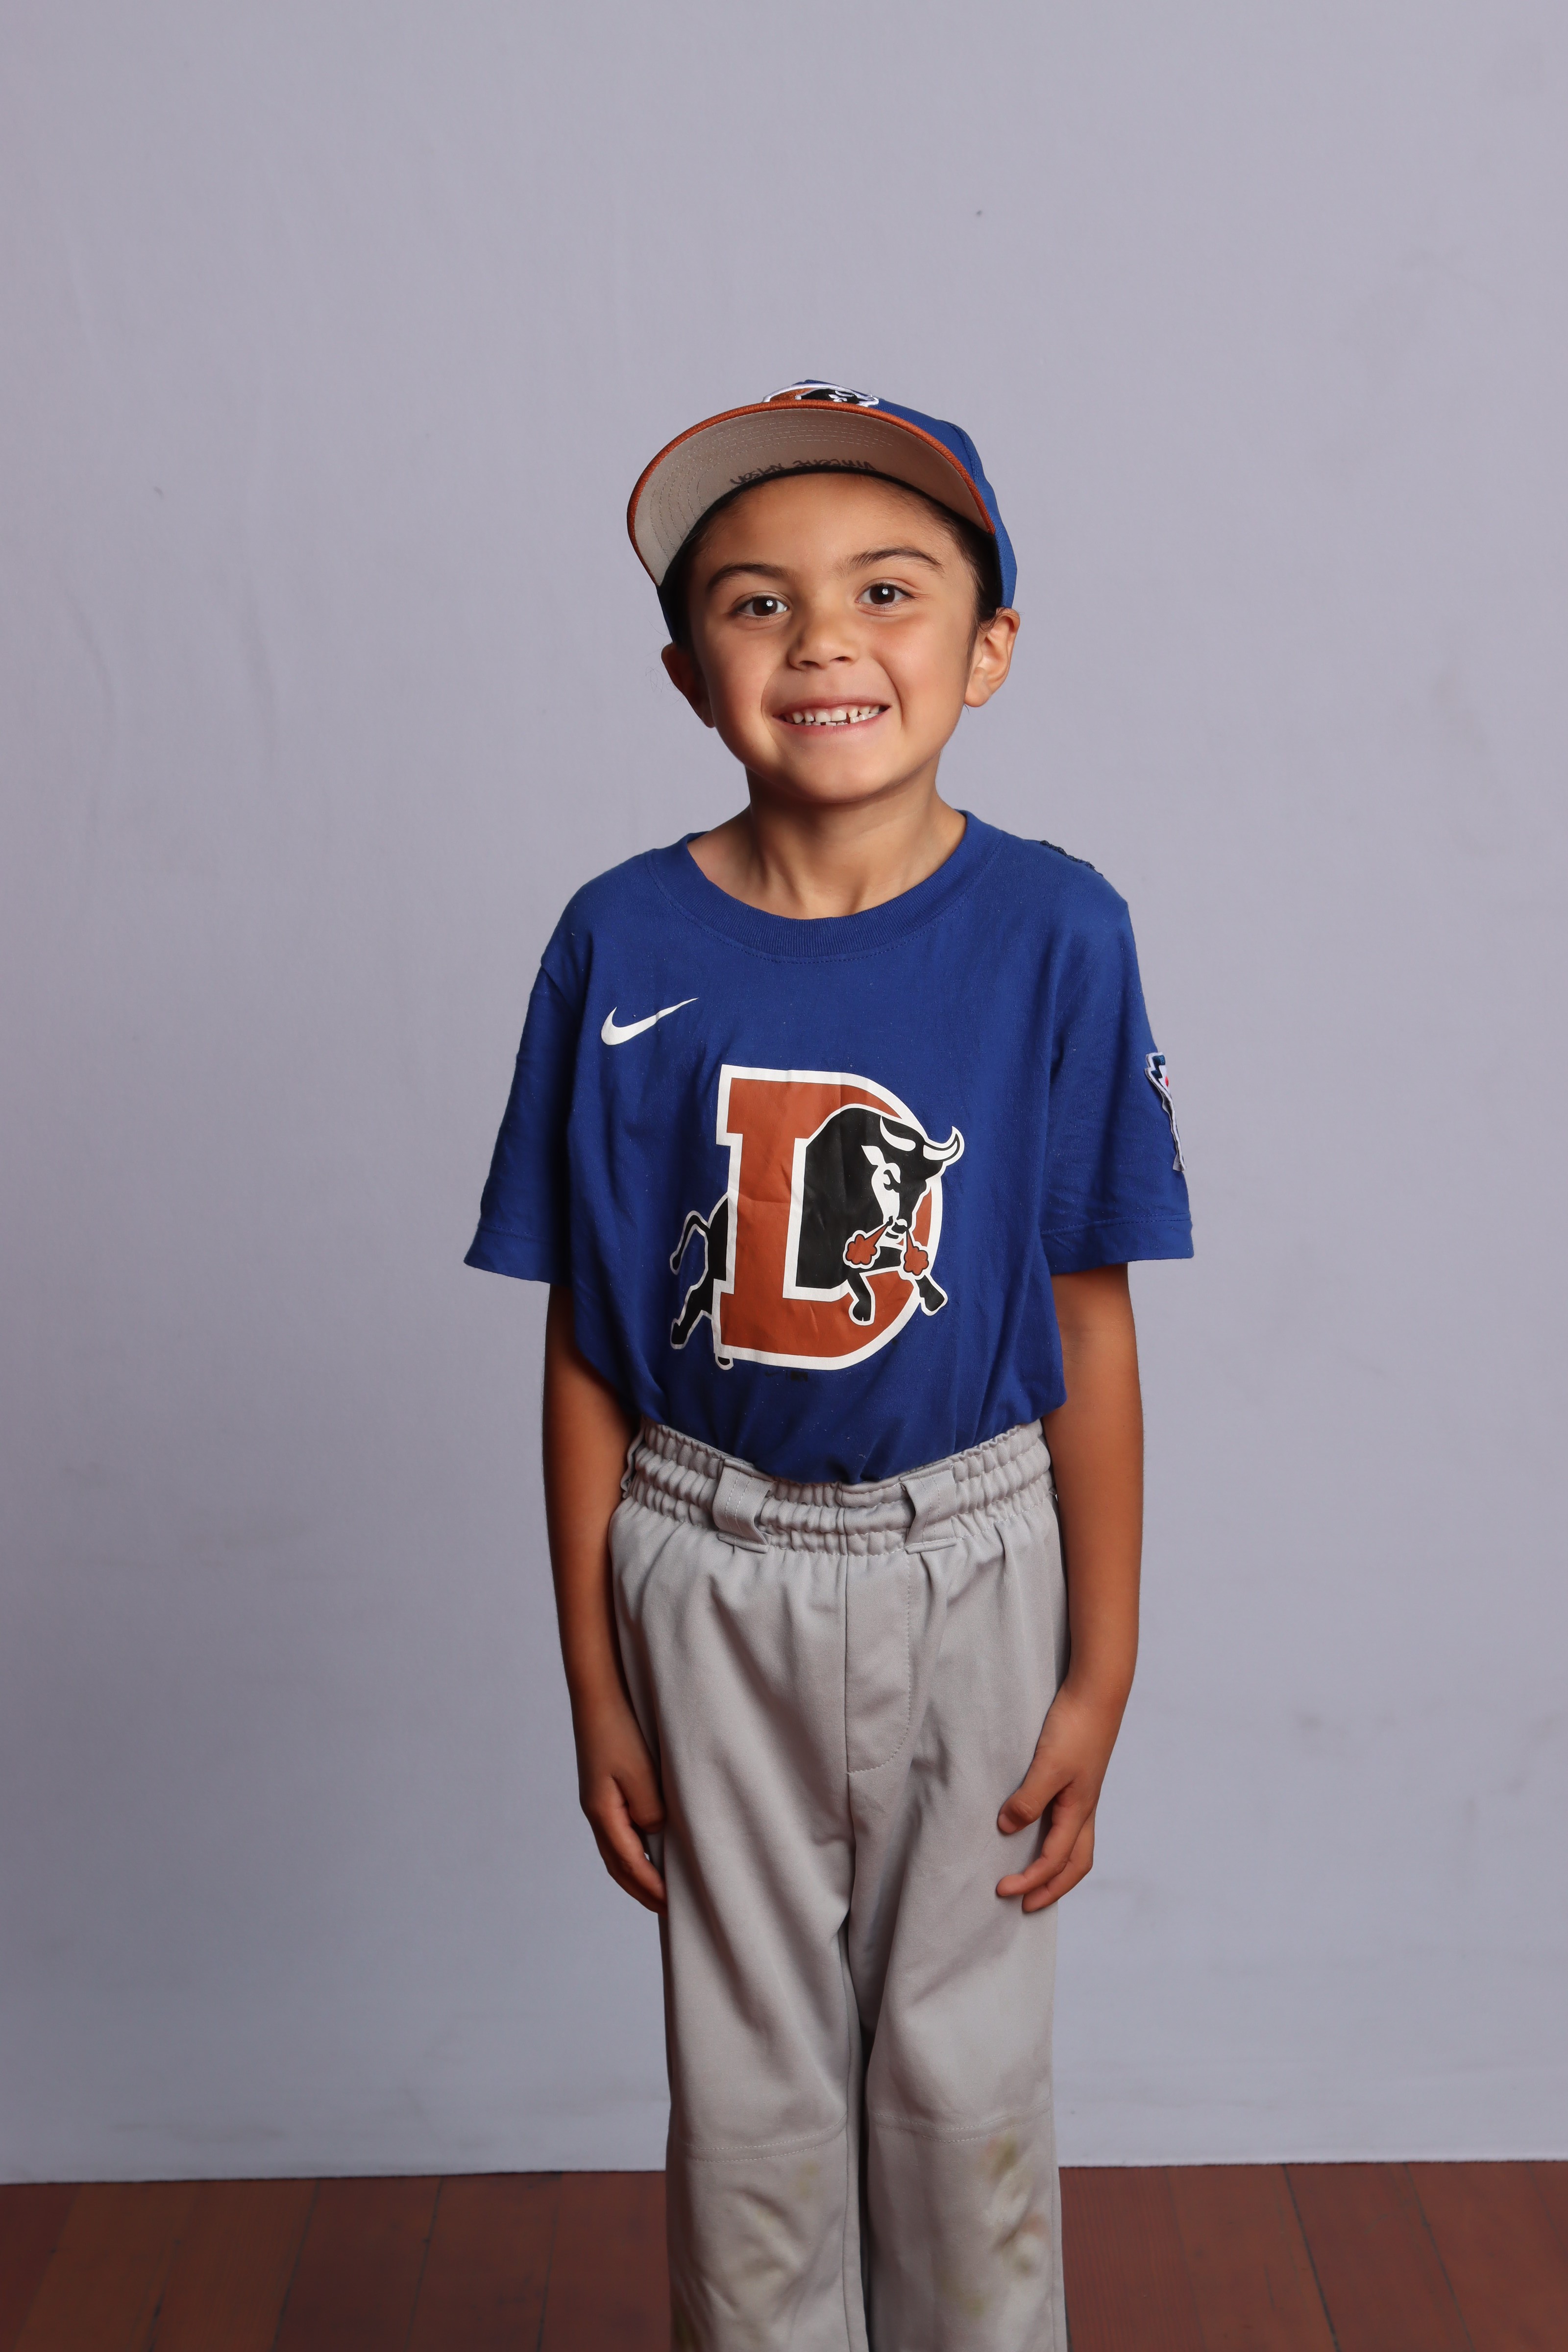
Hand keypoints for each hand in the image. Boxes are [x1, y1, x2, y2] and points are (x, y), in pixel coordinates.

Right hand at [574, 1690, 666, 1912]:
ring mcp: (597, 1801)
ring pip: (615, 1850)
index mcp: (602, 1812)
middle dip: (640, 1890)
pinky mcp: (603, 1789)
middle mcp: (596, 1812)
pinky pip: (618, 1831)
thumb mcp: (641, 1773)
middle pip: (617, 1865)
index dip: (651, 1888)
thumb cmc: (619, 1729)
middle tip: (666, 1910)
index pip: (629, 1863)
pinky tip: (648, 1847)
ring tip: (657, 1889)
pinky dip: (632, 1850)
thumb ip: (651, 1810)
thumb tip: (657, 1833)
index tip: (673, 1907)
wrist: (597, 1693)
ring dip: (635, 1873)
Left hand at [995, 1682, 1124, 1912]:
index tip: (1002, 1890)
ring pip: (1076, 1847)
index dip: (1030, 1880)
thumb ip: (1029, 1800)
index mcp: (1078, 1811)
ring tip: (1035, 1879)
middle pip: (1074, 1864)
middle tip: (1025, 1904)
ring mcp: (1083, 1795)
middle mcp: (1084, 1809)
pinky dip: (1057, 1841)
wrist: (1097, 1694)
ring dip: (1057, 1869)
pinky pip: (1070, 1824)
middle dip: (1051, 1888)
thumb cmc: (1075, 1729)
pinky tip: (1039, 1831)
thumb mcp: (1048, 1766)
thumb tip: (1007, 1830)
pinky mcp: (1078, 1780)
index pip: (1054, 1860)